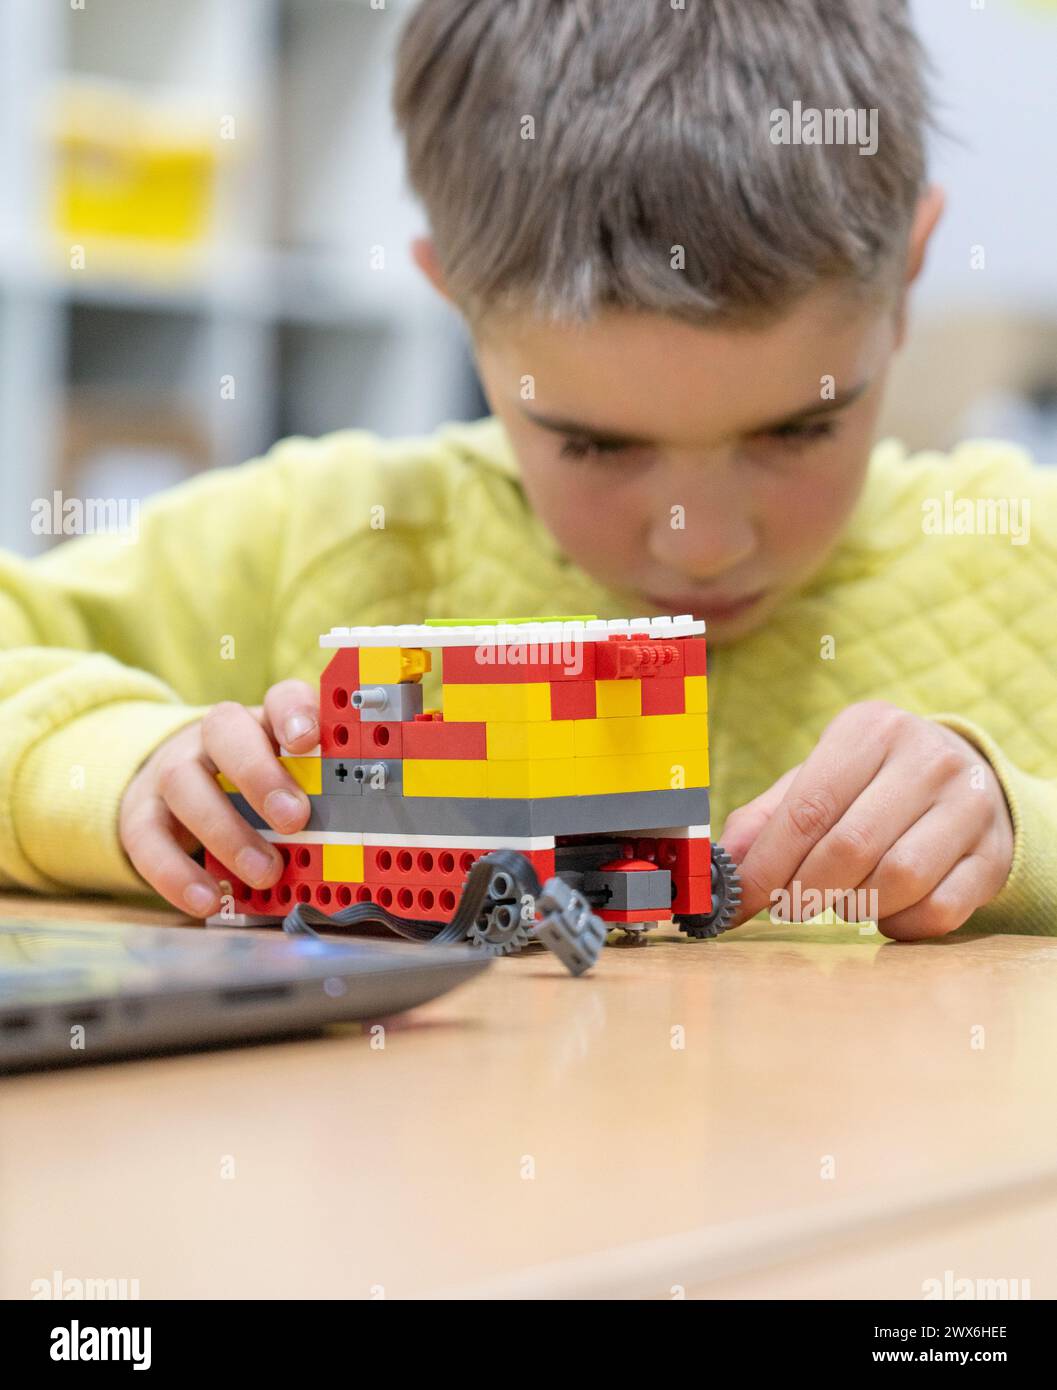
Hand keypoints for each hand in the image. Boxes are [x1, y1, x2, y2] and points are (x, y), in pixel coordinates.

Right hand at [119, 681, 318, 916]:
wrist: (175, 798)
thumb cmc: (255, 796)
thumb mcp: (290, 788)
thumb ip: (318, 799)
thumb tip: (363, 836)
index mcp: (264, 723)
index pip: (280, 698)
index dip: (294, 712)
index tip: (309, 741)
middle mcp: (214, 737)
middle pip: (225, 729)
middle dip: (260, 774)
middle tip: (294, 819)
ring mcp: (172, 769)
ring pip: (183, 781)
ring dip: (225, 830)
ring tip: (264, 872)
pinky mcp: (140, 812)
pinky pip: (146, 836)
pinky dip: (176, 872)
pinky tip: (208, 900)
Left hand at [719, 701, 1014, 938]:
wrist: (969, 780)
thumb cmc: (873, 784)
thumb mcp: (820, 778)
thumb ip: (767, 818)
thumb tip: (724, 866)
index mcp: (871, 729)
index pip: (808, 808)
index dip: (766, 865)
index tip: (737, 903)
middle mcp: (927, 758)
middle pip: (850, 847)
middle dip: (805, 890)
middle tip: (788, 906)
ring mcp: (970, 805)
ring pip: (897, 880)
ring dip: (855, 906)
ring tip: (843, 897)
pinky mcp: (994, 854)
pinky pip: (938, 910)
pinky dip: (900, 924)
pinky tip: (886, 910)